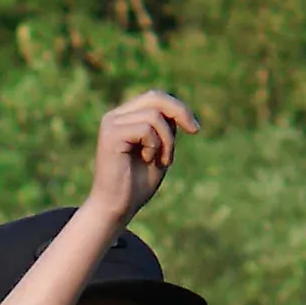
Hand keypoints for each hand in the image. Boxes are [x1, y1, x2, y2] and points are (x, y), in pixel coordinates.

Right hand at [89, 88, 194, 223]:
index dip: (178, 107)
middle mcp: (115, 116)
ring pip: (154, 116)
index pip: (155, 98)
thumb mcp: (159, 150)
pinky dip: (155, 146)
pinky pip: (146, 129)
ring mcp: (111, 123)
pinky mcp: (111, 134)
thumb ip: (165, 129)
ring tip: (162, 160)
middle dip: (180, 112)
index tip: (195, 128)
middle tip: (195, 130)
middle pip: (155, 97)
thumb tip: (179, 110)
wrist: (117, 207)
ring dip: (167, 140)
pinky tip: (148, 160)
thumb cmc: (137, 184)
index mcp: (125, 118)